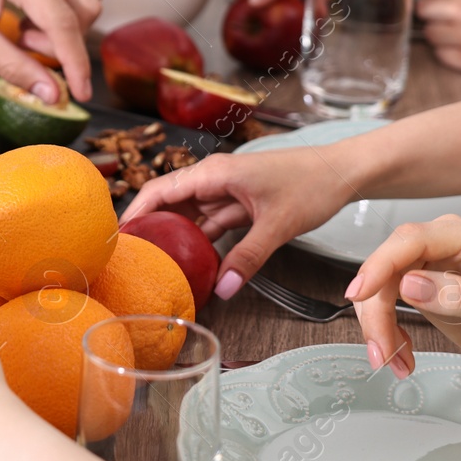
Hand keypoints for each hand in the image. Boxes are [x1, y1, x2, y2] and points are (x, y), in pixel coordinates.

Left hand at [0, 0, 102, 101]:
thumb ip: (13, 67)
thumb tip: (52, 95)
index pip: (65, 22)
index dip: (76, 64)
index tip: (81, 95)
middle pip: (85, 5)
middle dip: (64, 40)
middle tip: (23, 49)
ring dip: (63, 25)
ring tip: (20, 35)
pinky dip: (53, 12)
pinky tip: (20, 22)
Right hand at [122, 149, 356, 297]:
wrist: (343, 172)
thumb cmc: (312, 183)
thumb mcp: (277, 225)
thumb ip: (248, 257)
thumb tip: (221, 288)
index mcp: (214, 173)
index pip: (159, 190)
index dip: (135, 212)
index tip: (117, 237)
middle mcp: (214, 178)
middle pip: (169, 202)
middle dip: (149, 227)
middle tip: (131, 257)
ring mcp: (226, 190)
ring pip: (190, 214)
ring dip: (175, 236)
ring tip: (156, 262)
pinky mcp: (240, 202)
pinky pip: (211, 222)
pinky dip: (201, 240)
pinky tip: (194, 261)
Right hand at [345, 215, 460, 381]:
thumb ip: (458, 296)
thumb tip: (411, 283)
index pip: (413, 240)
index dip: (380, 265)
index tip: (360, 294)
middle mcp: (448, 242)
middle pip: (390, 265)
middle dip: (377, 310)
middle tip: (382, 351)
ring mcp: (433, 260)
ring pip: (382, 284)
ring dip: (378, 324)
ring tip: (392, 360)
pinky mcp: (422, 280)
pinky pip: (388, 298)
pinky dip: (386, 327)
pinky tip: (400, 351)